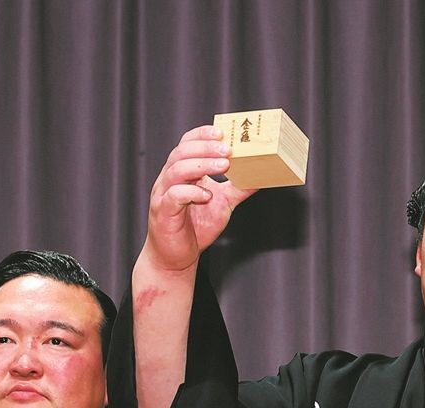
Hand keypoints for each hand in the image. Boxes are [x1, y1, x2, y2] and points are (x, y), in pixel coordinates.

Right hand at [142, 125, 255, 274]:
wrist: (176, 258)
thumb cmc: (195, 228)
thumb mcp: (223, 205)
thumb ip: (239, 190)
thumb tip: (261, 177)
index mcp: (182, 172)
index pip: (187, 143)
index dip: (202, 135)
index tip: (222, 132)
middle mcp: (170, 179)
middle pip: (182, 152)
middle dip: (205, 147)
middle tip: (228, 149)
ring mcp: (164, 194)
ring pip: (177, 170)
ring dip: (201, 165)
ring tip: (223, 166)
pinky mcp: (163, 211)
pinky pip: (175, 195)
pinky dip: (191, 192)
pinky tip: (207, 195)